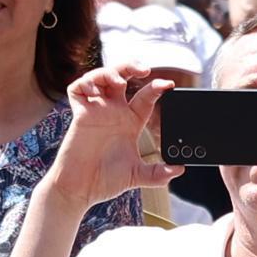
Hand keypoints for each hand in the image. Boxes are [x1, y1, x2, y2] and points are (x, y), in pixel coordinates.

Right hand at [48, 63, 174, 208]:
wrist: (80, 190)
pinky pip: (77, 89)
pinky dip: (85, 83)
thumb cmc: (105, 180)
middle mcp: (113, 112)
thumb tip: (179, 170)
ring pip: (100, 78)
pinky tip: (95, 90)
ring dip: (110, 72)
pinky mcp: (78, 115)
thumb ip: (158, 173)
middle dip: (132, 67)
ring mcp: (95, 111)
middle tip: (144, 70)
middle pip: (122, 78)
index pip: (145, 97)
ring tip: (119, 81)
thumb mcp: (136, 175)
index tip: (169, 85)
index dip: (156, 88)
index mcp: (129, 122)